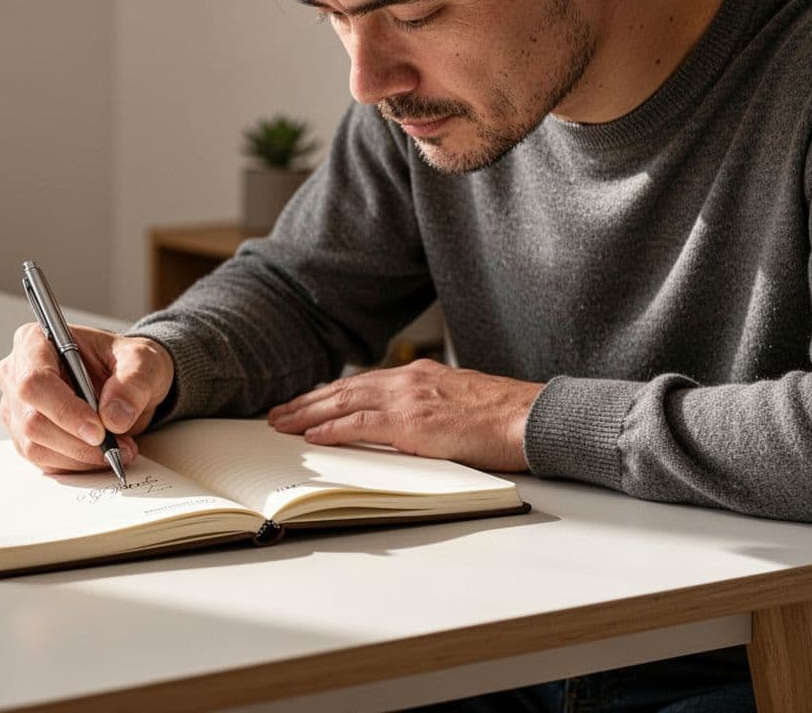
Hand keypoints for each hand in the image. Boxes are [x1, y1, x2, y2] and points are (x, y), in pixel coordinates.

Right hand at [0, 323, 174, 473]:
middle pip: (31, 420)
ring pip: (35, 446)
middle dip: (77, 441)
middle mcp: (16, 373)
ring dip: (80, 456)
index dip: (64, 410)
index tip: (98, 431)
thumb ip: (132, 384)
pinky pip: (43, 460)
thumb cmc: (125, 362)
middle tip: (117, 445)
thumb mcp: (143, 361)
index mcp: (35, 341)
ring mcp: (16, 407)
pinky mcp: (24, 435)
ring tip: (116, 448)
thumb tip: (114, 418)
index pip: (35, 381)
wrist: (124, 381)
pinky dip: (75, 464)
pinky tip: (99, 453)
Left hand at [266, 359, 542, 471]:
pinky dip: (333, 429)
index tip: (307, 403)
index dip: (330, 394)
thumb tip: (410, 426)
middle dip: (308, 402)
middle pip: (344, 390)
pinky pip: (361, 425)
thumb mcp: (460, 402)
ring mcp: (409, 400)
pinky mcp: (413, 422)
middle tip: (278, 413)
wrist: (533, 417)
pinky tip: (312, 435)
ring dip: (308, 414)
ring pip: (344, 403)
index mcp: (420, 376)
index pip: (362, 383)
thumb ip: (430, 408)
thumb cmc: (507, 417)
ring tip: (282, 424)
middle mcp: (409, 381)